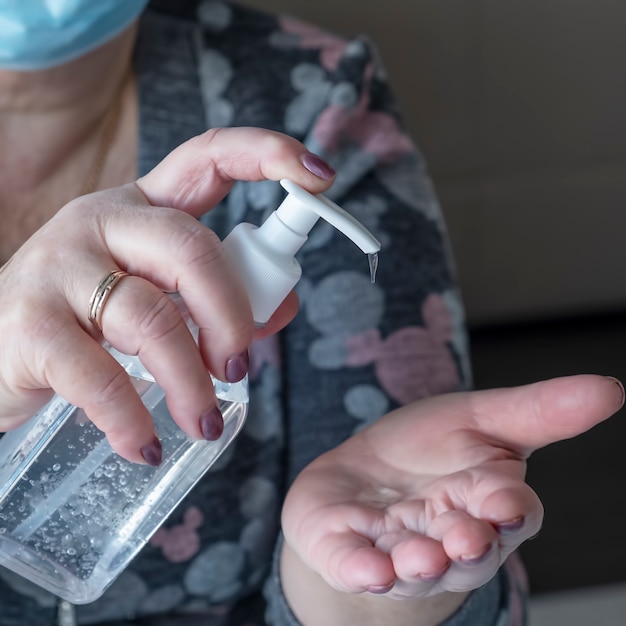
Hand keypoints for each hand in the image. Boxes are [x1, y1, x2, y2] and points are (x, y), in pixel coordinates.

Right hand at [0, 127, 334, 462]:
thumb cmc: (88, 324)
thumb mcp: (159, 299)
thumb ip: (221, 300)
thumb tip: (285, 306)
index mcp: (142, 208)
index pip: (208, 158)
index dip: (267, 155)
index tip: (320, 177)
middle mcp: (99, 222)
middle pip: (190, 248)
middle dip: (232, 315)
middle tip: (238, 368)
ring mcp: (57, 268)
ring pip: (151, 317)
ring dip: (191, 381)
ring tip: (204, 423)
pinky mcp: (29, 325)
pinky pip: (98, 375)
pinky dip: (133, 419)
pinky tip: (145, 444)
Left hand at [282, 374, 623, 600]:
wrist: (363, 475)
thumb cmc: (428, 449)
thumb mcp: (480, 417)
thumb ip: (539, 411)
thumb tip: (611, 389)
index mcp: (483, 501)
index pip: (507, 510)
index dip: (508, 507)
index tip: (507, 501)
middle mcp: (446, 535)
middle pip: (467, 548)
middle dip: (468, 545)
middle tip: (467, 539)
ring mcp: (396, 548)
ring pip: (414, 565)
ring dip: (418, 564)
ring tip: (419, 558)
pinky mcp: (349, 551)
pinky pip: (355, 566)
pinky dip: (362, 570)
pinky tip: (367, 570)